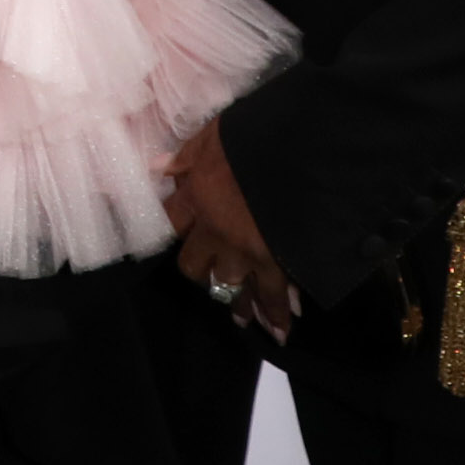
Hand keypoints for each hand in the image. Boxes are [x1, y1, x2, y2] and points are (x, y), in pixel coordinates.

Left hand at [169, 117, 295, 340]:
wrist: (305, 147)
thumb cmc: (258, 135)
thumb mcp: (215, 134)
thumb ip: (187, 155)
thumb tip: (159, 168)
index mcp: (197, 196)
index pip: (170, 223)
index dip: (175, 229)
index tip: (181, 235)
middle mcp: (215, 231)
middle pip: (195, 266)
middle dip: (202, 271)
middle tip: (212, 275)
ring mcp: (245, 250)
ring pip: (232, 288)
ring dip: (238, 304)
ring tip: (244, 319)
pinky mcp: (276, 261)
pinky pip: (271, 293)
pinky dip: (277, 314)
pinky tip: (280, 330)